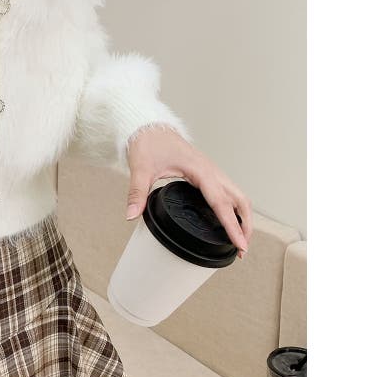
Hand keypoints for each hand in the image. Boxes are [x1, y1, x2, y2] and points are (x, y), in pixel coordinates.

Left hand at [125, 125, 252, 257]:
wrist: (150, 127)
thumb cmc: (148, 143)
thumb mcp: (141, 170)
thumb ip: (137, 193)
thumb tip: (131, 215)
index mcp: (200, 171)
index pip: (222, 203)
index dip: (232, 226)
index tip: (240, 244)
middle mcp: (211, 171)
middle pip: (240, 200)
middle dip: (245, 225)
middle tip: (242, 249)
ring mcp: (211, 171)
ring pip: (237, 195)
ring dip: (243, 216)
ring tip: (239, 239)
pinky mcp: (207, 173)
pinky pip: (228, 191)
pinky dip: (234, 207)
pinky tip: (228, 220)